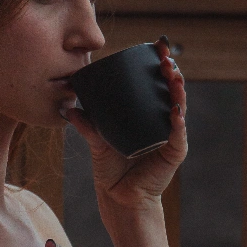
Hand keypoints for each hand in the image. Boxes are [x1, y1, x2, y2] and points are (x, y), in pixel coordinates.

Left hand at [60, 37, 186, 213]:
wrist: (120, 199)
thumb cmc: (112, 171)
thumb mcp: (97, 142)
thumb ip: (87, 124)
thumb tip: (68, 107)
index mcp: (146, 116)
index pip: (154, 86)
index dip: (157, 66)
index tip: (156, 47)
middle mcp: (161, 122)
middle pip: (170, 91)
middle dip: (170, 71)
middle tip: (164, 56)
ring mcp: (170, 136)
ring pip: (178, 106)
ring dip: (178, 89)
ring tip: (172, 74)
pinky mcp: (174, 152)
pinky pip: (177, 133)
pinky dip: (177, 120)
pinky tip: (175, 108)